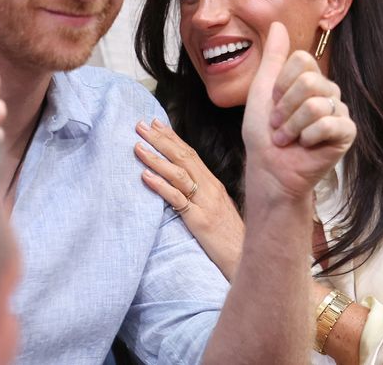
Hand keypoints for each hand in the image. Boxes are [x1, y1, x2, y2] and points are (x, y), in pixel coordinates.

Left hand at [135, 119, 244, 280]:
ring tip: (138, 147)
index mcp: (213, 183)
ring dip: (156, 158)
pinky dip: (160, 185)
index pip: (190, 154)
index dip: (172, 137)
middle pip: (182, 157)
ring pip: (178, 174)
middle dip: (160, 139)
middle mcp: (210, 188)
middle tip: (140, 125)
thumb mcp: (217, 208)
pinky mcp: (199, 220)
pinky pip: (177, 199)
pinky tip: (145, 177)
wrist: (245, 257)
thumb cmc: (229, 236)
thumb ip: (202, 194)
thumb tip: (182, 183)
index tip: (156, 123)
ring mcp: (205, 203)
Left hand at [242, 22, 355, 204]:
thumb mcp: (261, 90)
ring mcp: (339, 111)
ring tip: (287, 138)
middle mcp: (327, 91)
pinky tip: (305, 145)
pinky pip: (329, 124)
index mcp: (309, 78)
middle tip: (277, 124)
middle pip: (310, 81)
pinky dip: (308, 137)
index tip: (272, 101)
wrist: (269, 168)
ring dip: (292, 125)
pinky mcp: (347, 132)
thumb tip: (278, 23)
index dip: (281, 83)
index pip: (302, 60)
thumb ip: (273, 57)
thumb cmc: (263, 132)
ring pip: (316, 104)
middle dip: (285, 107)